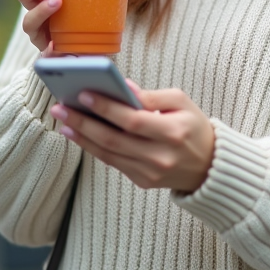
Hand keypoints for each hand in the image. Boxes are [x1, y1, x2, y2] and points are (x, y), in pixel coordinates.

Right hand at [15, 0, 144, 54]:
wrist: (93, 51)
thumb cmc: (94, 14)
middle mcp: (38, 5)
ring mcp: (39, 27)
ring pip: (27, 15)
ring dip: (41, 7)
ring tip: (59, 0)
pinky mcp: (44, 46)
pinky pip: (38, 39)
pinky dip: (47, 33)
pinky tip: (56, 31)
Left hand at [49, 80, 214, 193]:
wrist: (209, 166)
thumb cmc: (193, 126)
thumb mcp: (181, 102)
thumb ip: (152, 95)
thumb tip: (121, 87)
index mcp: (173, 132)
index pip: (133, 120)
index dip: (107, 108)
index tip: (84, 94)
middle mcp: (161, 156)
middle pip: (114, 139)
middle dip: (84, 123)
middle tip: (60, 108)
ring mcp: (150, 173)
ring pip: (108, 154)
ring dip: (82, 137)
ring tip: (63, 121)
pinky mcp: (142, 182)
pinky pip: (113, 163)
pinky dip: (94, 148)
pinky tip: (79, 135)